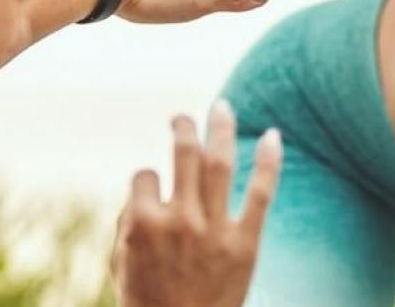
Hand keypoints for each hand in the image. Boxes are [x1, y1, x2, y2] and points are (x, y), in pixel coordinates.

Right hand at [114, 101, 282, 306]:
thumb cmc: (148, 304)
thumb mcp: (121, 264)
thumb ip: (128, 223)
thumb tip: (144, 188)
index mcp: (142, 223)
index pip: (144, 177)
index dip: (147, 182)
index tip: (153, 195)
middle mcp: (178, 220)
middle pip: (182, 154)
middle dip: (182, 127)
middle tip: (182, 117)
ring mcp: (213, 230)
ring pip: (219, 162)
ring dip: (220, 128)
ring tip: (220, 108)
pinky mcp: (245, 244)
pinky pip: (260, 193)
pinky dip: (269, 161)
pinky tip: (273, 135)